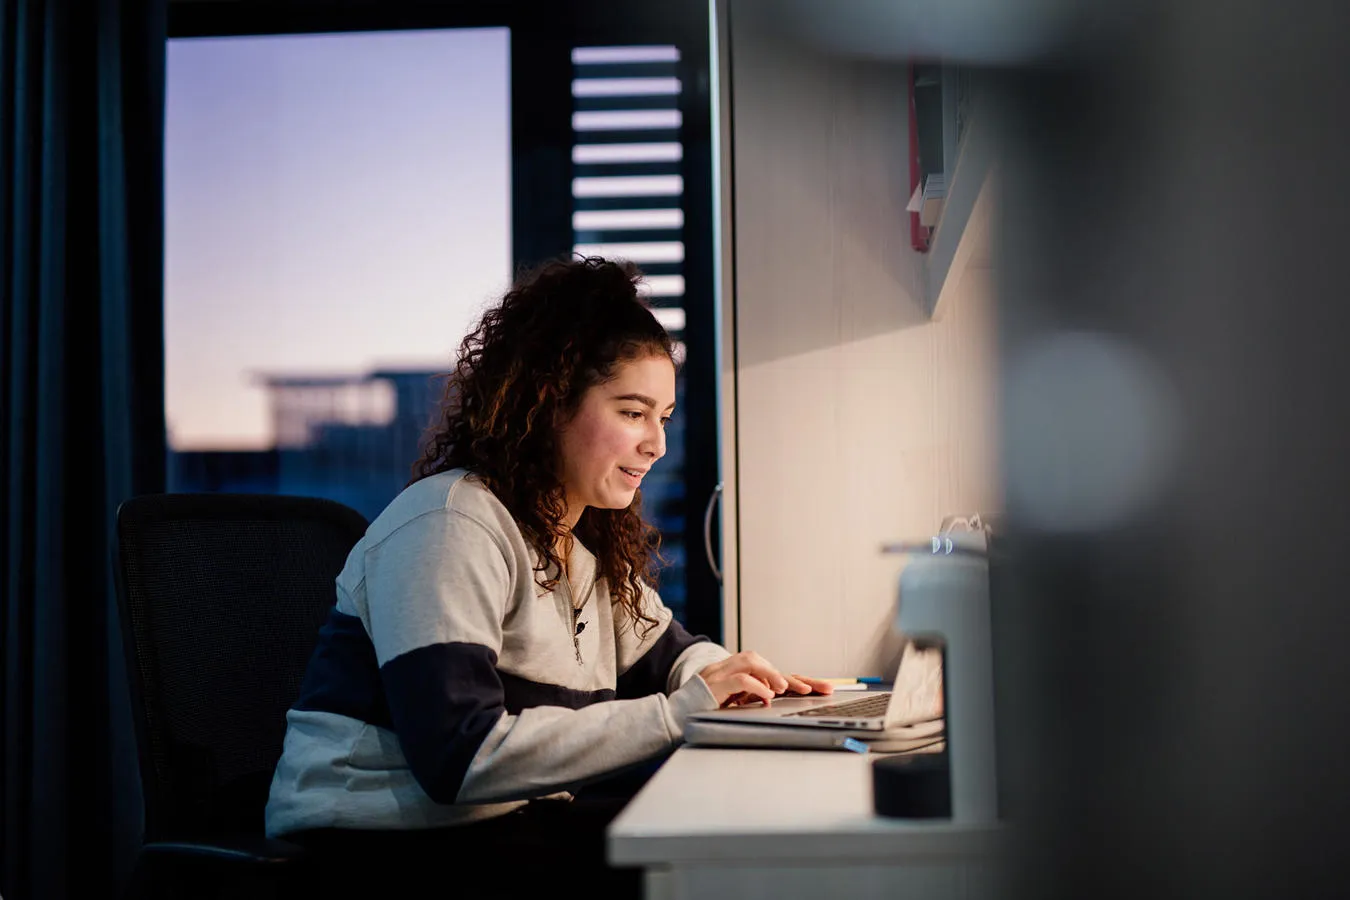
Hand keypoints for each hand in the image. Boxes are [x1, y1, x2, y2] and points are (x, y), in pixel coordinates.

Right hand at [697, 652, 835, 707]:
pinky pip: (737, 679)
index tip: (823, 689)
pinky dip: (755, 686)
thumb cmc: (699, 713)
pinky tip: (768, 696)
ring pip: (750, 662)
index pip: (769, 672)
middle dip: (793, 676)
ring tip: (787, 688)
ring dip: (772, 674)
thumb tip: (771, 699)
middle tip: (818, 688)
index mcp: (734, 674)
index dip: (796, 679)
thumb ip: (748, 699)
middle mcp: (726, 669)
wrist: (670, 717)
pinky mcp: (711, 685)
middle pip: (762, 662)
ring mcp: (718, 674)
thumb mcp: (730, 706)